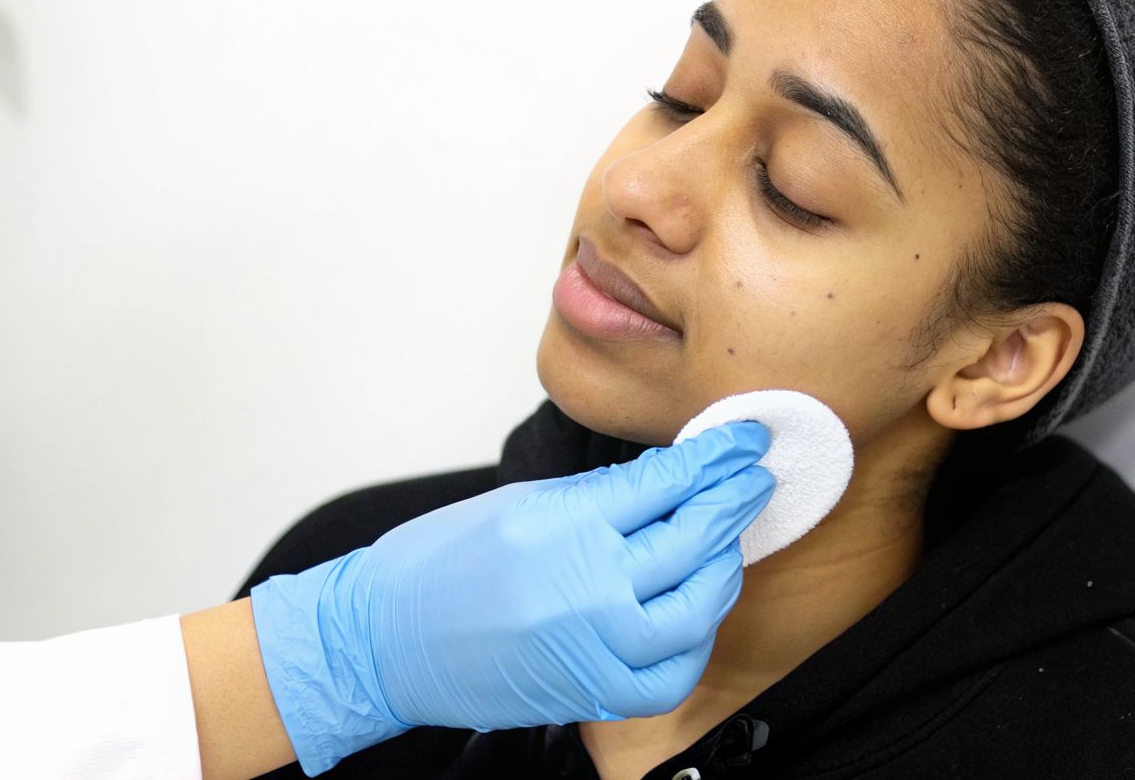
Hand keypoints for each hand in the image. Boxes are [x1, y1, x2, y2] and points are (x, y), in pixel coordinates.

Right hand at [250, 420, 776, 774]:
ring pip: (698, 608)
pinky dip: (695, 640)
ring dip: (722, 567)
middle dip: (732, 501)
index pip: (664, 483)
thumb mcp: (519, 502)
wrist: (383, 640)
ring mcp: (593, 647)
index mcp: (561, 526)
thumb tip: (667, 480)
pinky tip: (695, 611)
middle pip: (692, 538)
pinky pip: (671, 674)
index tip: (744, 441)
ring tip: (725, 541)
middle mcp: (586, 588)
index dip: (714, 458)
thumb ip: (599, 496)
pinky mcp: (591, 692)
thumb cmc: (440, 564)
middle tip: (751, 478)